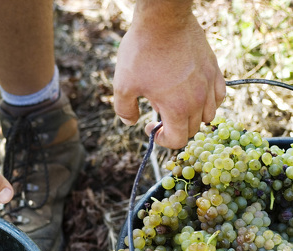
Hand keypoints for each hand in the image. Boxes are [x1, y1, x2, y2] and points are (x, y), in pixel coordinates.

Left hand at [113, 1, 225, 148]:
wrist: (162, 18)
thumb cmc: (142, 52)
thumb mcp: (123, 84)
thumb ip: (124, 110)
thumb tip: (130, 123)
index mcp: (177, 108)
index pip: (177, 141)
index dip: (161, 140)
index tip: (150, 128)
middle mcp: (198, 100)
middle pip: (191, 130)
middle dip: (173, 129)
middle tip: (159, 116)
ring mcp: (209, 84)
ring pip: (208, 115)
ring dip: (191, 118)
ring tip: (176, 105)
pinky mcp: (214, 70)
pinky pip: (219, 96)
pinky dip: (209, 102)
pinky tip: (195, 95)